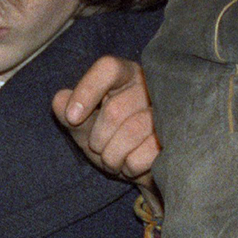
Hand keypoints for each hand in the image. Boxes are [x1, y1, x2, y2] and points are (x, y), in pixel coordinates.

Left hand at [52, 56, 157, 187]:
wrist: (136, 169)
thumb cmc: (109, 139)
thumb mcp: (83, 126)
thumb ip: (67, 111)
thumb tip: (60, 101)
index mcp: (125, 75)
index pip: (108, 68)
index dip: (87, 91)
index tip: (72, 117)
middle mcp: (150, 86)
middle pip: (114, 110)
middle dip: (98, 140)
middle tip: (98, 149)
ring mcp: (167, 111)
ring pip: (131, 132)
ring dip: (112, 157)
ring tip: (113, 160)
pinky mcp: (177, 137)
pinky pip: (145, 153)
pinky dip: (130, 166)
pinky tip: (131, 165)